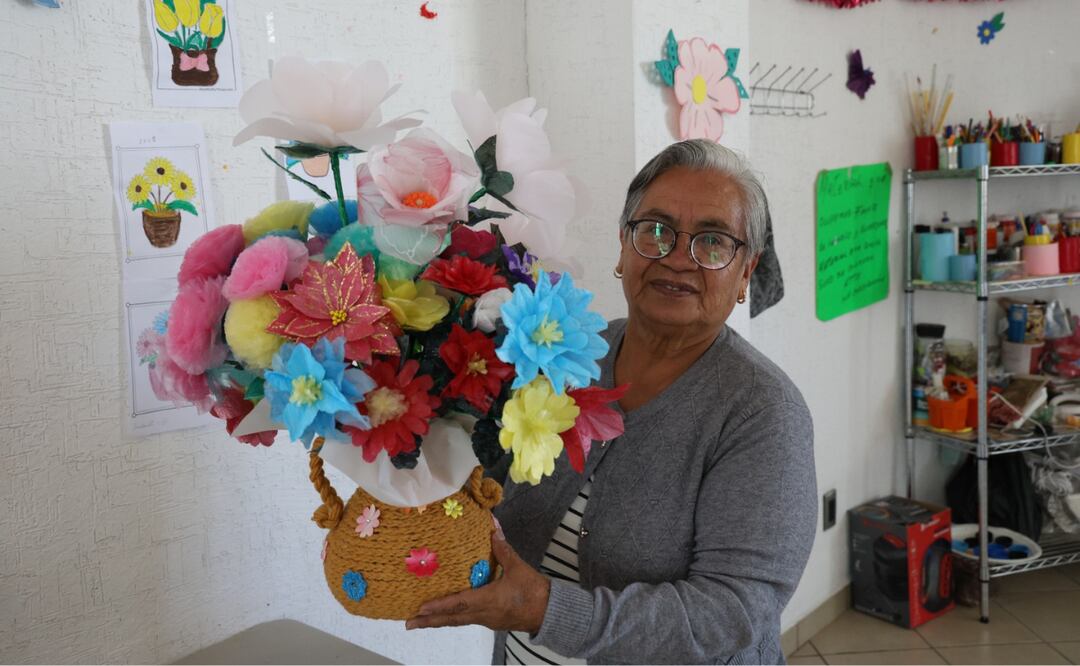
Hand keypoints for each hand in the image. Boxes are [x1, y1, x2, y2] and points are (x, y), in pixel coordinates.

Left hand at [405, 529, 550, 632]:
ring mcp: (486, 620)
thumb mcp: (517, 567)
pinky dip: (452, 618)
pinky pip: (466, 620)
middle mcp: (483, 613)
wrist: (549, 611)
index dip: (439, 606)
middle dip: (429, 622)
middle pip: (452, 619)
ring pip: (458, 621)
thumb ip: (502, 549)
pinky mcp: (491, 621)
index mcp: (489, 600)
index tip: (421, 609)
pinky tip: (446, 615)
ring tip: (420, 621)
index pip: (459, 604)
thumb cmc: (533, 590)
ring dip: (438, 621)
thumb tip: (492, 527)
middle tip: (408, 623)